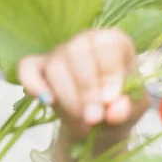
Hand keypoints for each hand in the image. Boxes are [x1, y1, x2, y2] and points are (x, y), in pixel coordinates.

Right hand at [17, 29, 149, 137]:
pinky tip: (46, 102)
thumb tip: (114, 111)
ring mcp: (59, 52)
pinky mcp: (38, 66)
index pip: (108, 45)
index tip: (110, 100)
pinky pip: (27, 68)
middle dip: (86, 90)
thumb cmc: (121, 107)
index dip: (109, 73)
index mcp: (116, 42)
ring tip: (83, 122)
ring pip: (56, 66)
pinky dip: (33, 84)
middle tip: (94, 118)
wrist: (101, 120)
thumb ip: (128, 109)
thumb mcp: (134, 111)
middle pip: (78, 53)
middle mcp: (86, 40)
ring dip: (68, 98)